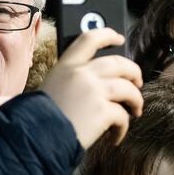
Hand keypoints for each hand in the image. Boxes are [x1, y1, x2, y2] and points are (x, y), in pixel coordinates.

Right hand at [40, 28, 142, 147]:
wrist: (35, 139)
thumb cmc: (41, 119)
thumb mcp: (51, 87)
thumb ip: (72, 79)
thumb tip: (100, 83)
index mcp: (66, 65)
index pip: (90, 39)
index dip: (108, 35)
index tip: (120, 39)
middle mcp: (81, 73)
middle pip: (119, 63)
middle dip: (134, 72)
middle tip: (137, 83)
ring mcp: (94, 91)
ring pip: (128, 88)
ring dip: (136, 100)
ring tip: (135, 111)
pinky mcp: (102, 110)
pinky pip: (123, 116)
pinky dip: (122, 128)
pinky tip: (114, 137)